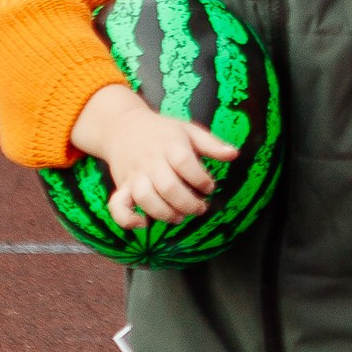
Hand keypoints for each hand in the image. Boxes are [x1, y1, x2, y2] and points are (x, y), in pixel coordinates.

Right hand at [68, 81, 238, 225]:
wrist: (122, 127)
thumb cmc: (162, 131)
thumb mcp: (188, 130)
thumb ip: (211, 144)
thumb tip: (234, 154)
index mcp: (169, 145)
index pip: (185, 162)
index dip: (201, 179)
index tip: (210, 186)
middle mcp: (150, 161)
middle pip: (168, 186)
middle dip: (188, 203)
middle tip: (200, 208)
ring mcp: (134, 175)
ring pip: (146, 198)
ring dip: (165, 213)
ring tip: (180, 216)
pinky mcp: (122, 187)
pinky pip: (117, 206)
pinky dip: (128, 219)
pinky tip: (144, 224)